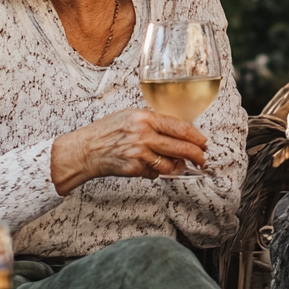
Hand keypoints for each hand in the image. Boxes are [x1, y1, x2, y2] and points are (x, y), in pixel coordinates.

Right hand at [51, 108, 207, 194]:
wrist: (84, 150)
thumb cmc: (107, 132)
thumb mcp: (131, 116)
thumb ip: (154, 121)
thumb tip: (178, 131)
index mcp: (145, 118)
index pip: (180, 127)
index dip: (196, 137)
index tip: (203, 142)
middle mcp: (144, 134)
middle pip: (181, 147)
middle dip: (196, 155)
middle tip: (202, 159)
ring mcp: (139, 153)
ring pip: (171, 163)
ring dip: (179, 167)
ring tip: (181, 165)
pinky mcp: (134, 168)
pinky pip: (155, 172)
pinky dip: (158, 171)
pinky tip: (153, 167)